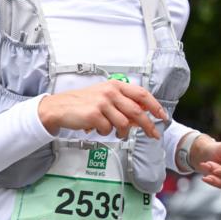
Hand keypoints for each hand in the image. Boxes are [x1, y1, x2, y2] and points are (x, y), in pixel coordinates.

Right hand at [38, 80, 167, 138]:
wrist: (58, 108)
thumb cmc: (81, 103)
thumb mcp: (103, 96)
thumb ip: (122, 103)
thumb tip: (140, 116)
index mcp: (115, 85)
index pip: (142, 94)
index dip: (155, 106)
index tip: (162, 116)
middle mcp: (110, 92)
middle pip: (137, 111)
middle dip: (148, 125)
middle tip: (153, 134)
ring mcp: (102, 103)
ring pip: (123, 124)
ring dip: (122, 133)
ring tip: (115, 133)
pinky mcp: (94, 115)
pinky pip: (108, 129)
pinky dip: (105, 133)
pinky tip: (98, 129)